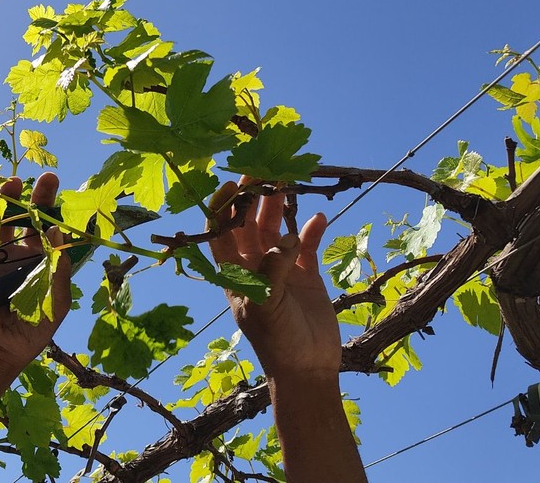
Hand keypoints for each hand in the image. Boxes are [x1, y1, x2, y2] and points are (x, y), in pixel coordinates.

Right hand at [0, 172, 70, 371]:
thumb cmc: (31, 330)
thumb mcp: (55, 301)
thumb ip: (58, 269)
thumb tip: (59, 232)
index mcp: (42, 260)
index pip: (50, 228)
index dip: (55, 209)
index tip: (62, 194)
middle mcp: (20, 252)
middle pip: (27, 217)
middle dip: (35, 197)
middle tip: (45, 179)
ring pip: (0, 218)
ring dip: (5, 199)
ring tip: (12, 184)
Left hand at [207, 179, 340, 378]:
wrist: (308, 369)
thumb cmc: (277, 340)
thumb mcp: (266, 305)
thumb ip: (272, 269)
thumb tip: (287, 237)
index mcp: (233, 274)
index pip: (220, 233)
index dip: (222, 209)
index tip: (231, 183)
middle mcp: (254, 266)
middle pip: (249, 224)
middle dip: (253, 198)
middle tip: (263, 170)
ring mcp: (281, 268)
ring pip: (277, 228)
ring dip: (280, 206)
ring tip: (288, 181)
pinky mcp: (306, 274)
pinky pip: (308, 244)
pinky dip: (312, 229)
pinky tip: (319, 216)